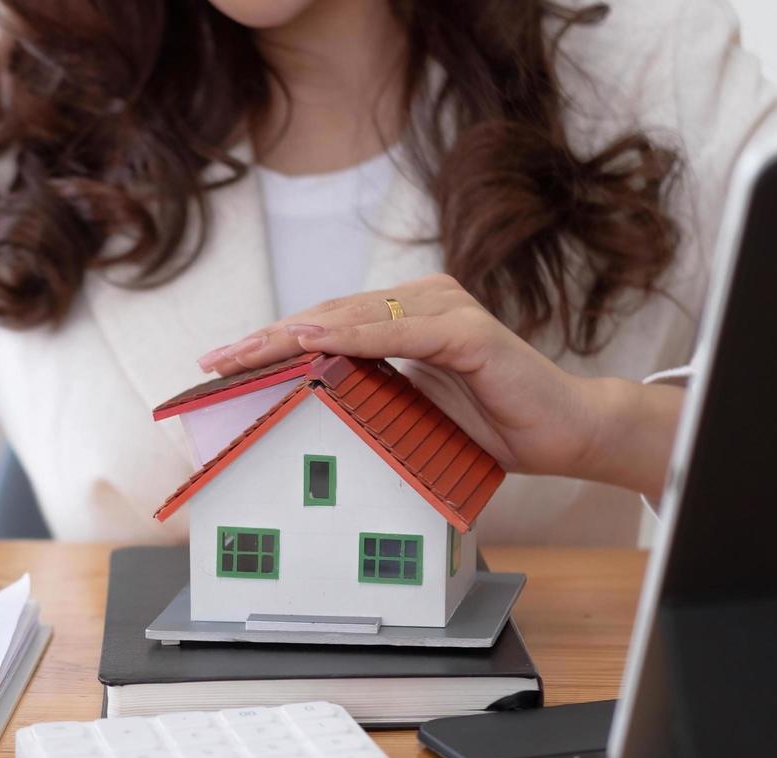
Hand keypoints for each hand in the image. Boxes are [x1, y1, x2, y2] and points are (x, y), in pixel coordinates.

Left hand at [194, 274, 680, 497]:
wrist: (561, 436)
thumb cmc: (486, 428)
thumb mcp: (407, 415)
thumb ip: (364, 396)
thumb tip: (297, 405)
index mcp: (405, 317)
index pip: (324, 326)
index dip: (270, 343)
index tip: (218, 364)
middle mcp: (423, 301)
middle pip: (328, 317)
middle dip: (268, 340)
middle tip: (215, 361)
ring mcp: (446, 311)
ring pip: (354, 318)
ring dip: (297, 335)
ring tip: (248, 352)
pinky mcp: (470, 331)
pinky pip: (402, 332)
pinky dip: (354, 334)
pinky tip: (313, 339)